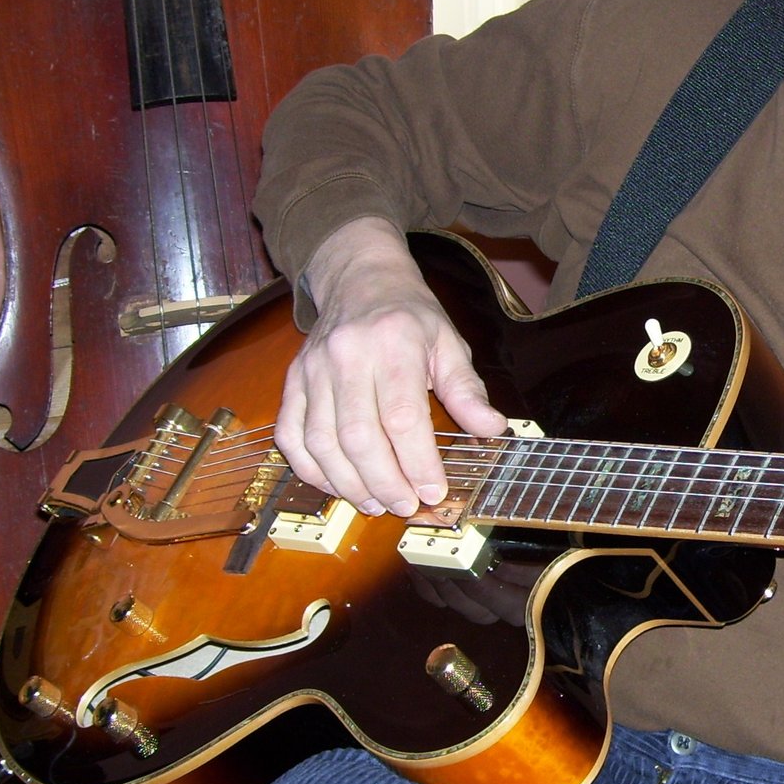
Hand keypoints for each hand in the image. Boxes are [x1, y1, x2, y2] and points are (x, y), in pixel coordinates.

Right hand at [275, 218, 507, 515]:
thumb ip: (468, 390)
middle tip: (405, 505)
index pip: (403, 416)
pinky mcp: (292, 381)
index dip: (418, 461)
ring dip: (348, 483)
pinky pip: (290, 434)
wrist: (360, 278)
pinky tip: (337, 485)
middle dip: (384, 481)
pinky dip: (310, 469)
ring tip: (375, 503)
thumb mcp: (449, 344)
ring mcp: (313, 369)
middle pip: (358, 435)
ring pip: (322, 441)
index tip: (434, 490)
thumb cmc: (410, 317)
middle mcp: (347, 355)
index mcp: (394, 343)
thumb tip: (493, 429)